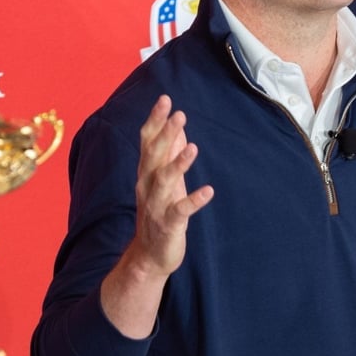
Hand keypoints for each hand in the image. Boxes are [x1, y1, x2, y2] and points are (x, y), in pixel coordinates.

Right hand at [125, 94, 213, 279]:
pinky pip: (180, 211)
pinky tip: (208, 191)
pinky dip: (194, 200)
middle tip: (179, 115)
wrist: (149, 255)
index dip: (155, 120)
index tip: (165, 100)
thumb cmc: (159, 212)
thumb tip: (179, 128)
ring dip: (178, 164)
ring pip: (165, 181)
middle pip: (154, 156)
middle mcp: (147, 186)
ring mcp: (156, 205)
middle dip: (166, 135)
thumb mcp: (163, 181)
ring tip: (193, 148)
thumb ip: (168, 154)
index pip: (147, 141)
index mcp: (146, 173)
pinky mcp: (168, 224)